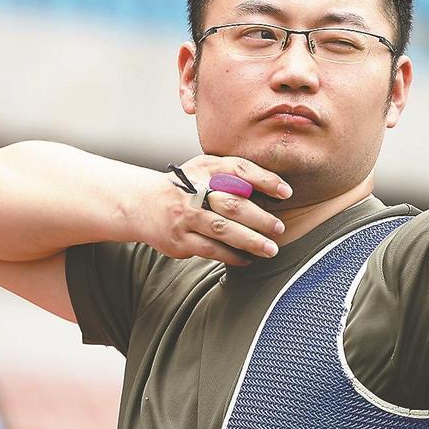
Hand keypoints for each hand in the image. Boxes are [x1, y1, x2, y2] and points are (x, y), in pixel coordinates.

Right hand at [138, 155, 292, 265]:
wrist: (142, 203)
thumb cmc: (187, 186)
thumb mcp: (206, 170)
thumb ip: (236, 174)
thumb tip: (276, 189)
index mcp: (205, 169)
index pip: (239, 169)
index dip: (265, 180)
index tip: (287, 193)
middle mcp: (194, 191)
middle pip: (232, 204)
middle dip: (261, 218)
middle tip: (280, 228)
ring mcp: (185, 216)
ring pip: (222, 229)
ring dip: (250, 241)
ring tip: (270, 249)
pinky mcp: (179, 239)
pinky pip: (210, 249)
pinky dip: (232, 256)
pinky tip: (248, 259)